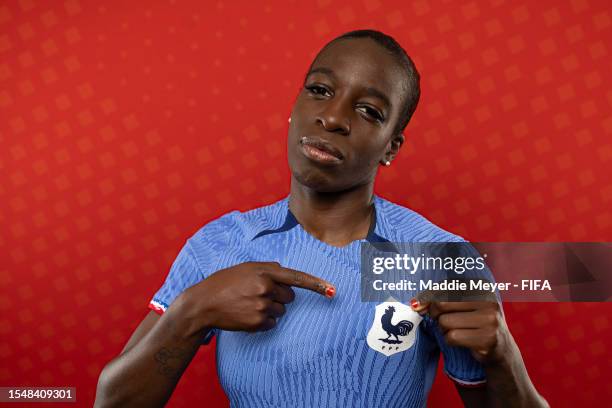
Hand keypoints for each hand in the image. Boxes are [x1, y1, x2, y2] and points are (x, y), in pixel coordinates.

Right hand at [180, 261, 334, 333]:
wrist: (203, 303)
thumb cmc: (224, 283)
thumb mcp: (245, 268)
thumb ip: (267, 268)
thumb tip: (283, 272)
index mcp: (264, 271)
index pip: (296, 278)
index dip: (316, 284)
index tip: (332, 290)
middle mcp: (265, 288)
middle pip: (289, 297)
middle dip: (278, 296)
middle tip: (256, 294)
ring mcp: (261, 306)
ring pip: (280, 311)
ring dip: (269, 309)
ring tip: (248, 304)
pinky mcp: (257, 322)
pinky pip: (271, 323)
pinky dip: (262, 321)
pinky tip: (246, 315)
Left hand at [410, 290, 508, 363]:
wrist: (500, 348)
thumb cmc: (474, 322)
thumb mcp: (461, 305)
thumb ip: (439, 299)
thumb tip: (415, 304)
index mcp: (481, 287)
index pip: (444, 287)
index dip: (428, 297)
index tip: (419, 305)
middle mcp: (488, 301)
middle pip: (441, 304)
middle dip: (436, 315)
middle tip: (443, 320)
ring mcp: (490, 320)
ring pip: (445, 323)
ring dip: (444, 330)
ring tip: (457, 331)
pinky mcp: (487, 339)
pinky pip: (452, 337)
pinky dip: (450, 340)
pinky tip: (462, 340)